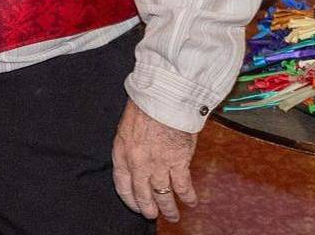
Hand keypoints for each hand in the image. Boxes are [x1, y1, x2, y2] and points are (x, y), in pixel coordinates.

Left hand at [111, 101, 198, 221]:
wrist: (163, 98)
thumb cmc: (145, 105)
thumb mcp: (127, 126)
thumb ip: (130, 145)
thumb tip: (135, 156)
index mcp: (122, 153)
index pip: (122, 185)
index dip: (130, 199)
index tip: (135, 205)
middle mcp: (137, 163)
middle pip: (142, 194)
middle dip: (148, 208)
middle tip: (152, 215)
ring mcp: (157, 165)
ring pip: (162, 195)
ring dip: (168, 209)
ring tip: (173, 216)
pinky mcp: (177, 162)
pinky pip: (182, 186)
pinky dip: (188, 196)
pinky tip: (191, 202)